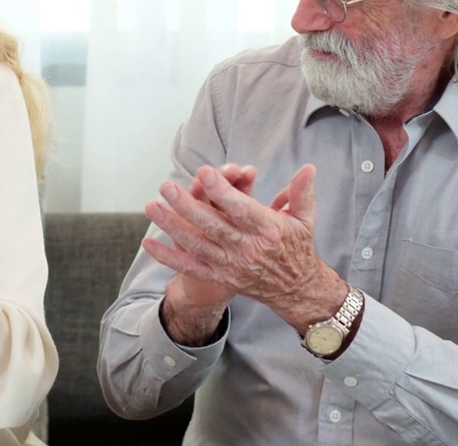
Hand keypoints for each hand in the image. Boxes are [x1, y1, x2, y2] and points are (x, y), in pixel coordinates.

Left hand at [144, 163, 343, 326]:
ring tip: (152, 207)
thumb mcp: (304, 219)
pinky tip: (148, 242)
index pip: (241, 209)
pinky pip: (190, 267)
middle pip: (213, 225)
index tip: (203, 172)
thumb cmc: (297, 247)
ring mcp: (231, 265)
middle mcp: (247, 249)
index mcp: (268, 230)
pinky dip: (168, 256)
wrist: (296, 289)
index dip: (222, 191)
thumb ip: (301, 192)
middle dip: (187, 206)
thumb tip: (308, 168)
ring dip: (172, 226)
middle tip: (166, 187)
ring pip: (197, 245)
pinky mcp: (220, 277)